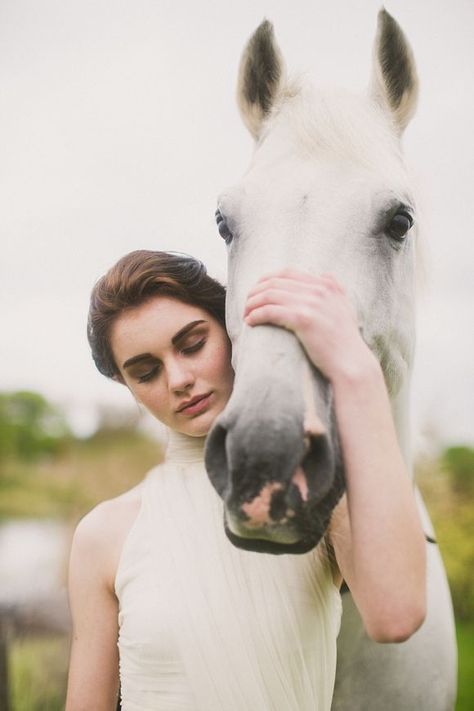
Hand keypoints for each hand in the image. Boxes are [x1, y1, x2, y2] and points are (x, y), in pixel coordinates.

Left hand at [244, 268, 376, 382]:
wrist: (351, 363)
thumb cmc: (345, 341)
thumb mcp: (345, 307)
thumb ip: (335, 289)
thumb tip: (325, 275)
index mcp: (326, 285)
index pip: (288, 272)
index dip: (267, 279)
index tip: (257, 290)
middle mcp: (319, 289)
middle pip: (275, 282)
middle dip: (256, 291)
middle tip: (247, 304)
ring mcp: (311, 303)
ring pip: (269, 295)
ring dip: (252, 304)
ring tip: (246, 314)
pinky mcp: (303, 319)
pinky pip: (270, 311)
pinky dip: (256, 314)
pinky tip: (250, 322)